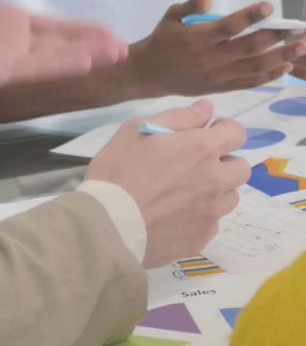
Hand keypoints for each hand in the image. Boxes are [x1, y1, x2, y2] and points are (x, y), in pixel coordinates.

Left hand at [0, 0, 127, 89]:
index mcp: (11, 22)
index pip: (56, 26)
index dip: (81, 29)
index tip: (109, 30)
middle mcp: (17, 42)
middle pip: (64, 44)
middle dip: (93, 45)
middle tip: (123, 47)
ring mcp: (12, 58)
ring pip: (58, 57)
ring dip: (86, 55)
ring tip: (115, 53)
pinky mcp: (2, 71)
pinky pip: (38, 67)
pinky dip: (63, 64)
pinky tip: (85, 60)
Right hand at [86, 100, 249, 267]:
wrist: (108, 225)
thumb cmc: (119, 170)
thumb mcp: (138, 129)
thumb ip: (179, 117)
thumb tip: (208, 109)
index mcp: (202, 150)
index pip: (237, 134)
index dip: (223, 130)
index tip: (205, 134)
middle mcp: (215, 181)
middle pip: (241, 168)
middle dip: (224, 161)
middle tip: (195, 164)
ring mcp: (211, 214)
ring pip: (230, 197)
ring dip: (216, 190)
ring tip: (185, 192)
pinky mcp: (201, 239)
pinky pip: (212, 222)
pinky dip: (200, 215)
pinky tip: (174, 215)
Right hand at [130, 0, 305, 95]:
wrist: (149, 74)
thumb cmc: (162, 41)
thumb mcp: (172, 17)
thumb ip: (192, 4)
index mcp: (199, 37)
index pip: (229, 25)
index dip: (250, 16)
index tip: (269, 5)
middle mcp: (211, 58)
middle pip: (249, 48)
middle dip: (276, 38)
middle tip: (298, 29)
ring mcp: (218, 75)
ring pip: (254, 67)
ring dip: (280, 57)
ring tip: (299, 48)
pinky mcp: (221, 87)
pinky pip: (249, 82)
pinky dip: (268, 75)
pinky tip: (285, 66)